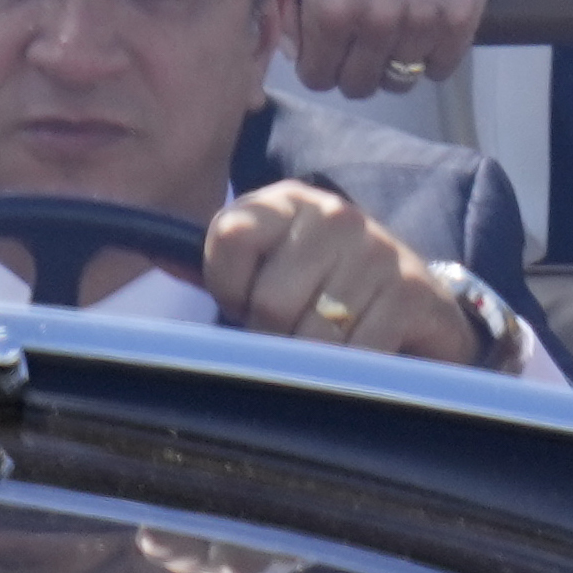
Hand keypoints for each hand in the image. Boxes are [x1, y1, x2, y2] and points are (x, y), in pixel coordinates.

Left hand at [201, 183, 480, 366]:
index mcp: (284, 200)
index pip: (229, 238)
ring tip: (326, 346)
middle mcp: (332, 214)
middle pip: (270, 302)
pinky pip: (359, 354)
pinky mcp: (413, 292)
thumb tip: (154, 252)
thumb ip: (217, 265)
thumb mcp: (267, 265)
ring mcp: (377, 251)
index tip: (245, 302)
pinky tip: (361, 357)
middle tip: (292, 336)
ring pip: (313, 335)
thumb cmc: (323, 288)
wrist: (418, 304)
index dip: (229, 289)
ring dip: (312, 361)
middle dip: (272, 337)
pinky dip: (353, 371)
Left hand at [282, 0, 488, 96]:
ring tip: (388, 27)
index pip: (318, 77)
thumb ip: (277, 3)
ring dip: (390, 62)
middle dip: (351, 68)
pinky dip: (429, 56)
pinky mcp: (461, 19)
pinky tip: (418, 23)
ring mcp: (423, 21)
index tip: (326, 47)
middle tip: (356, 40)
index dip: (318, 64)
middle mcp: (377, 19)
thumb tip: (286, 54)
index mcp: (331, 7)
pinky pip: (439, 70)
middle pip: (358, 87)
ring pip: (400, 82)